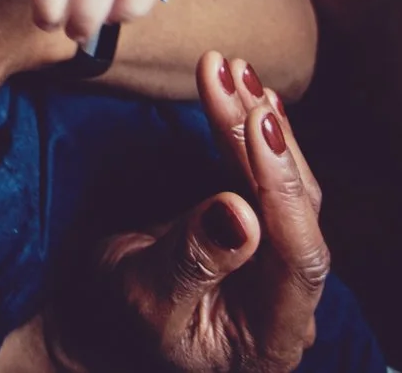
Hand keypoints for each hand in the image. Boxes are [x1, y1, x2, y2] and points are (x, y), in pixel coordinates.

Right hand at [49, 51, 328, 372]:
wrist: (101, 318)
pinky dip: (253, 132)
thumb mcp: (145, 296)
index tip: (257, 127)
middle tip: (231, 75)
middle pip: (295, 209)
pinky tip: (250, 92)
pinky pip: (265, 176)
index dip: (283, 189)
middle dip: (261, 136)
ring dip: (257, 121)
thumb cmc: (117, 318)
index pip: (299, 257)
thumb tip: (238, 212)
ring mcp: (277, 260)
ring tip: (232, 68)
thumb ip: (192, 261)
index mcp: (274, 334)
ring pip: (283, 183)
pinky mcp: (257, 227)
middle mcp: (291, 297)